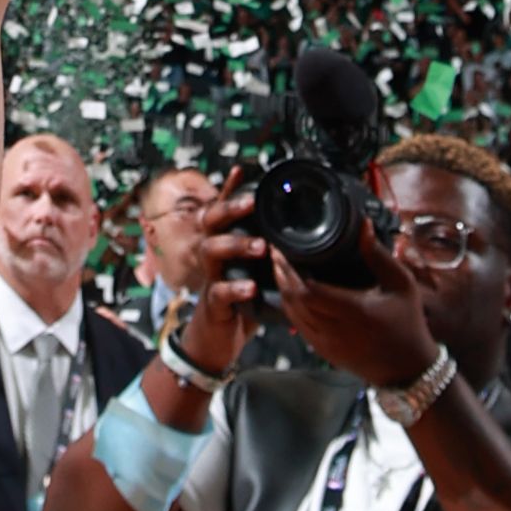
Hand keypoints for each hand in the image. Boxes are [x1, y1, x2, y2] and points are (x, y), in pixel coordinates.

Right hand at [169, 178, 269, 382]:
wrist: (216, 341)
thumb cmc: (240, 301)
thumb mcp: (255, 271)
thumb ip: (268, 253)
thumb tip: (300, 237)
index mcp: (224, 244)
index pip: (223, 211)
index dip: (229, 190)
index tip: (242, 169)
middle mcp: (212, 255)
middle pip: (210, 222)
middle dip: (229, 209)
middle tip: (251, 203)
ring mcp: (210, 278)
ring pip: (211, 250)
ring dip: (235, 245)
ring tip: (260, 246)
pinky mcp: (213, 304)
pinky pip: (219, 292)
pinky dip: (234, 288)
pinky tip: (250, 288)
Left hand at [273, 245, 442, 397]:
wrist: (408, 370)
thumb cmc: (408, 322)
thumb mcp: (401, 285)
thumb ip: (379, 255)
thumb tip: (363, 225)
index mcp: (355, 311)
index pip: (310, 290)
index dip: (291, 270)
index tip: (284, 249)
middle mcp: (336, 330)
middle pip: (294, 300)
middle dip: (281, 275)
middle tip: (275, 252)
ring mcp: (326, 344)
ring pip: (291, 314)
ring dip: (282, 289)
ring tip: (278, 267)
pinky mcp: (323, 352)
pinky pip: (297, 326)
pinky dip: (289, 307)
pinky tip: (289, 291)